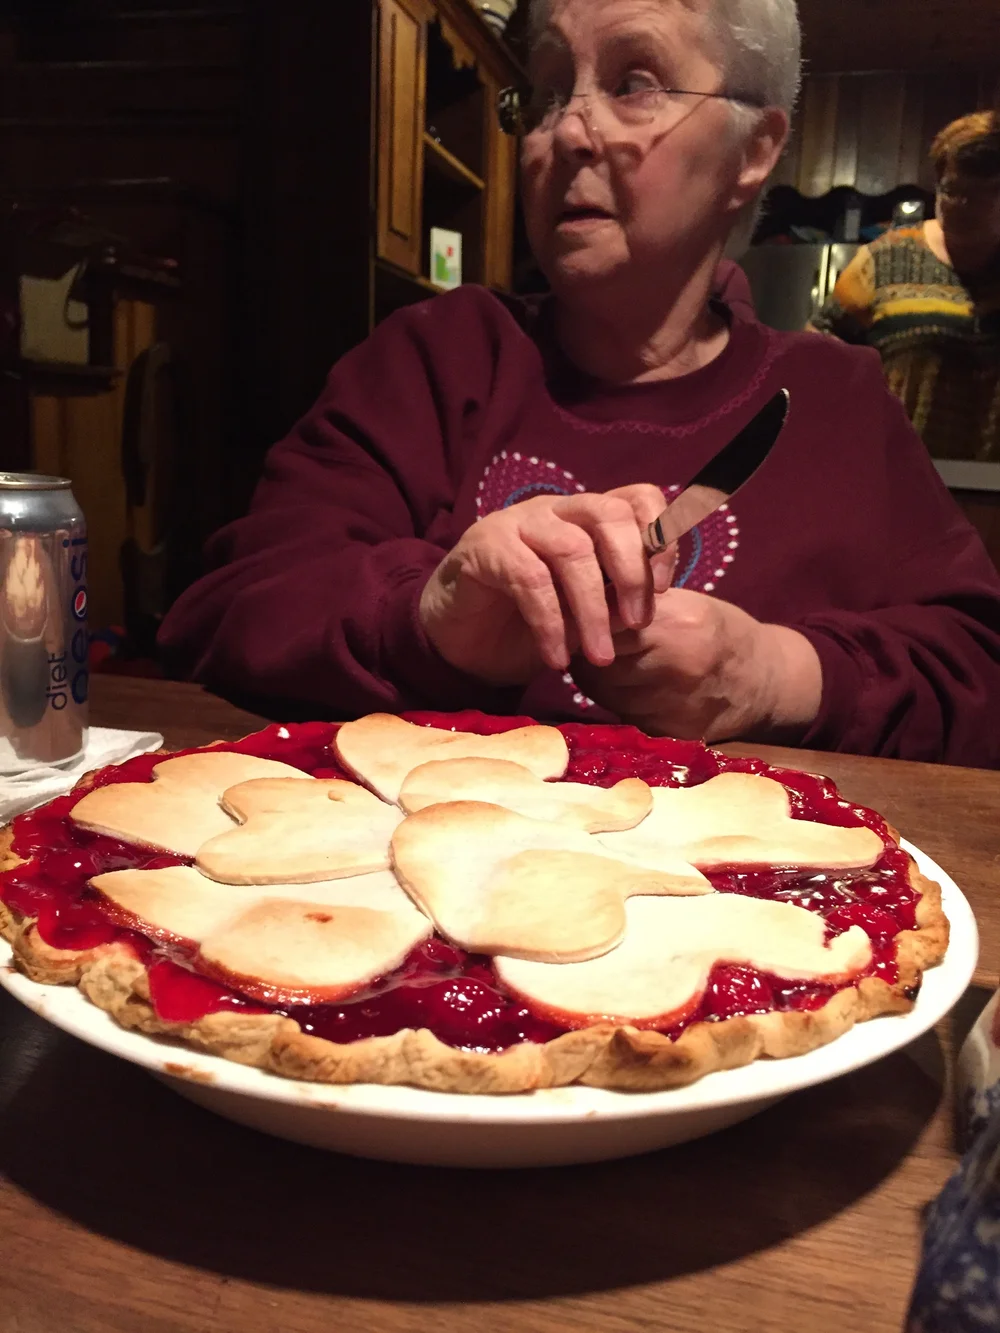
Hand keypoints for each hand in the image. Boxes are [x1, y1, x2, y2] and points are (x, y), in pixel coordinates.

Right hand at [419, 487, 673, 685]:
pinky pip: (530, 580)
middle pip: (609, 514)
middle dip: (633, 571)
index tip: (665, 587)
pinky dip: (550, 624)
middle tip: (638, 623)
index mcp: (585, 518)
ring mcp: (518, 523)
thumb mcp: (581, 615)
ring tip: (599, 657)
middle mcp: (555, 510)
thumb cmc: (525, 623)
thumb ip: (613, 605)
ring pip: (573, 549)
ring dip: (593, 609)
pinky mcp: (485, 547)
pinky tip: (555, 659)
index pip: (636, 498)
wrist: (457, 638)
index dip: (660, 535)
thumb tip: (644, 609)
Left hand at [572, 588, 822, 742]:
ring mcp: (669, 706)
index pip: (606, 619)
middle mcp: (674, 668)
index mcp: (680, 625)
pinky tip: (626, 685)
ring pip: (598, 687)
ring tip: (610, 658)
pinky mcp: (663, 733)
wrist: (764, 684)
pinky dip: (611, 696)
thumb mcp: (686, 602)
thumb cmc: (719, 631)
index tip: (574, 608)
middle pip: (596, 656)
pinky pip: (616, 710)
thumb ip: (634, 599)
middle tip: (586, 634)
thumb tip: (579, 594)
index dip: (584, 614)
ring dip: (593, 672)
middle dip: (584, 644)